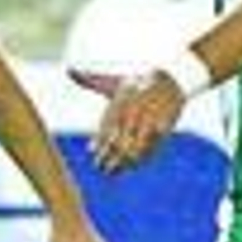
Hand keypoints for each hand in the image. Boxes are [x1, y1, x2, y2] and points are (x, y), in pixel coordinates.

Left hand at [69, 66, 183, 171]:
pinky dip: (139, 160)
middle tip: (100, 167)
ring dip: (122, 163)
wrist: (172, 78)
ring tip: (113, 171)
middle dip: (107, 158)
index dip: (99, 141)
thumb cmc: (135, 83)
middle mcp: (135, 112)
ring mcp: (150, 122)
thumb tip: (69, 70)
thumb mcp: (113, 81)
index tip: (91, 150)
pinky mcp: (164, 130)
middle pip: (118, 142)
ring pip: (134, 150)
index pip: (107, 126)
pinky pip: (150, 150)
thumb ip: (90, 80)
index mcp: (121, 101)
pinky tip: (130, 165)